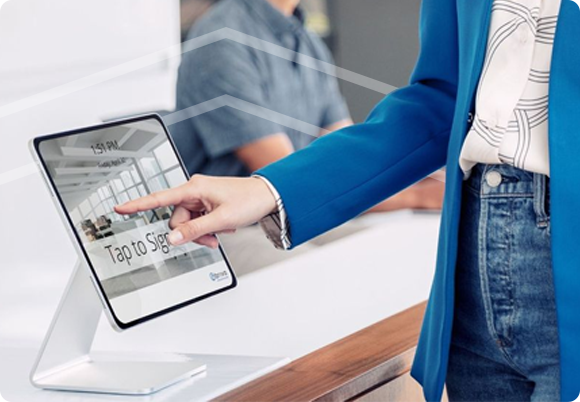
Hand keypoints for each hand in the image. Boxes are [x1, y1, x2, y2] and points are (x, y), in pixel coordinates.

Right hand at [114, 175, 276, 248]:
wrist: (267, 196)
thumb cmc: (248, 201)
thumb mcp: (221, 221)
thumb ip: (195, 230)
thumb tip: (173, 238)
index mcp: (194, 188)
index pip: (160, 198)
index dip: (138, 205)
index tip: (119, 208)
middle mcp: (194, 190)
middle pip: (177, 218)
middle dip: (191, 232)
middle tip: (211, 238)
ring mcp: (201, 198)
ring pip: (188, 222)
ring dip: (201, 232)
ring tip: (221, 233)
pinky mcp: (207, 203)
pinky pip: (198, 220)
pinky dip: (207, 228)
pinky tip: (222, 228)